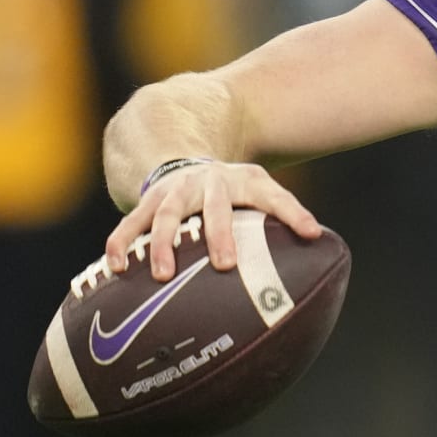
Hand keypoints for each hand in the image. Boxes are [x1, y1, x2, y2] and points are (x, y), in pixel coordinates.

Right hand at [107, 161, 320, 280]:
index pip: (274, 195)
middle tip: (224, 265)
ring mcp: (174, 191)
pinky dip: (120, 244)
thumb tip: (320, 240)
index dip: (294, 213)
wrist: (184, 161)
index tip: (310, 233)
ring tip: (162, 274)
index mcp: (244, 182)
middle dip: (218, 235)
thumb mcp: (261, 190)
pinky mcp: (146, 202)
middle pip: (213, 207)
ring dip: (161, 243)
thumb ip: (287, 212)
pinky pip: (129, 223)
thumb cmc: (233, 190)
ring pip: (164, 214)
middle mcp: (207, 183)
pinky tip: (116, 270)